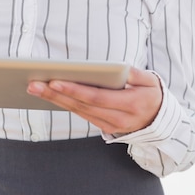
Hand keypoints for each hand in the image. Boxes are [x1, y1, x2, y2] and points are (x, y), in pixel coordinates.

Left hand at [27, 66, 162, 134]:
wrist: (161, 120)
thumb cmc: (153, 94)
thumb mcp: (150, 81)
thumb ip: (135, 74)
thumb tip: (117, 68)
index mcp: (130, 105)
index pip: (96, 97)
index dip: (74, 90)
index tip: (54, 81)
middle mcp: (118, 118)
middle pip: (81, 105)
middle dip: (55, 94)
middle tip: (33, 84)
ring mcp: (109, 125)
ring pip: (77, 111)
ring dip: (54, 100)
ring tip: (35, 88)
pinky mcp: (103, 126)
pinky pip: (81, 114)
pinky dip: (64, 104)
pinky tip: (48, 95)